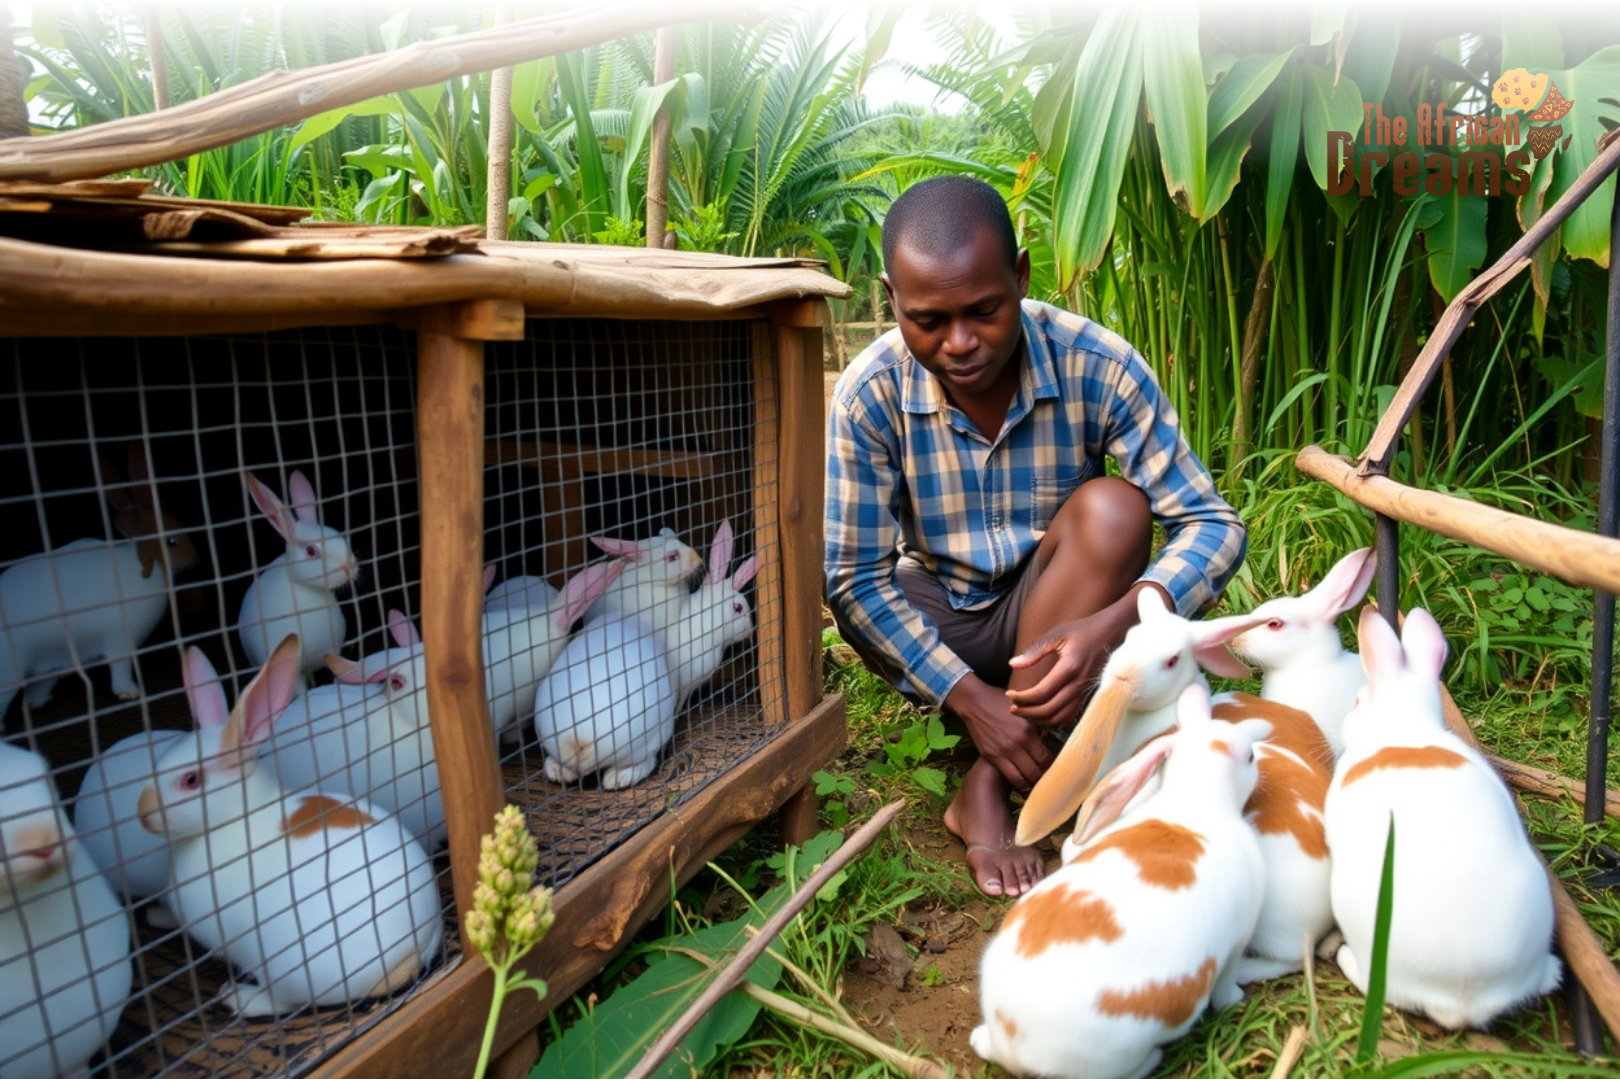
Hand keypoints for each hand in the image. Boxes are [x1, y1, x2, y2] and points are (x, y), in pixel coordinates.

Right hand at [944, 674, 1052, 791]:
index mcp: (1028, 733)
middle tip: (1043, 776)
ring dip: (1029, 783)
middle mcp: (1017, 745)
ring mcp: (1002, 752)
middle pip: (1036, 772)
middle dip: (1041, 777)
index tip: (1050, 765)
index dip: (1050, 765)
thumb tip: (1049, 738)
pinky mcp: (991, 756)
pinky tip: (1020, 780)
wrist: (975, 703)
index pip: (1046, 758)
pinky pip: (1009, 777)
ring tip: (1032, 781)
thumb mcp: (1024, 711)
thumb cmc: (1001, 704)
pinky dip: (1017, 782)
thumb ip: (1037, 726)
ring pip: (1022, 780)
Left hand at [1004, 583, 1166, 726]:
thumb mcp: (1057, 634)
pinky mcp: (1087, 695)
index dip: (1023, 698)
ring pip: (1060, 718)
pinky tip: (1040, 714)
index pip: (1041, 693)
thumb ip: (1035, 650)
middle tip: (1012, 708)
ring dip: (1039, 720)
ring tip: (1023, 712)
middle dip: (1027, 712)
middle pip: (1049, 710)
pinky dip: (1053, 720)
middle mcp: (1078, 684)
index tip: (1009, 694)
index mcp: (1070, 668)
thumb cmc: (1083, 630)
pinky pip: (1069, 715)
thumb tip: (1013, 664)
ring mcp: (1084, 692)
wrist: (1111, 633)